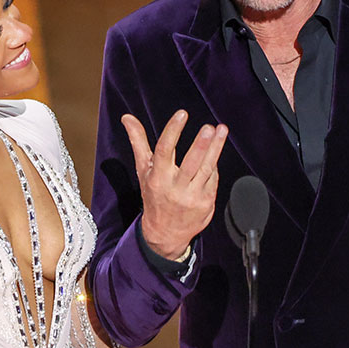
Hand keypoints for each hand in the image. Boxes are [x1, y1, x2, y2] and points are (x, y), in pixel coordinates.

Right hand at [122, 110, 227, 259]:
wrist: (165, 233)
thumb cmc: (154, 195)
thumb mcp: (143, 170)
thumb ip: (138, 141)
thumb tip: (127, 117)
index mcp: (158, 177)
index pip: (164, 150)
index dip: (173, 131)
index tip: (182, 114)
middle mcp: (174, 188)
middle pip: (190, 163)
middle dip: (201, 145)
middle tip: (209, 128)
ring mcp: (192, 197)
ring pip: (206, 169)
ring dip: (215, 149)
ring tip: (221, 130)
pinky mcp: (206, 203)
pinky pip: (213, 179)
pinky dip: (214, 165)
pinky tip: (215, 152)